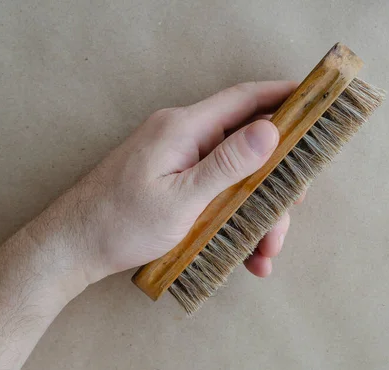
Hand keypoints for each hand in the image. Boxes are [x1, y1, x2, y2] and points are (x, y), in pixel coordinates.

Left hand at [32, 81, 302, 286]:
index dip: (283, 97)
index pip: (244, 99)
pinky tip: (242, 251)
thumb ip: (227, 164)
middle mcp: (184, 137)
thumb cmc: (119, 222)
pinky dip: (234, 218)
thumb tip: (270, 129)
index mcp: (184, 128)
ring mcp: (179, 160)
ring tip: (262, 252)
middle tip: (287, 214)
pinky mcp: (175, 181)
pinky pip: (216, 192)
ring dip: (255, 211)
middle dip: (274, 182)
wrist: (73, 247)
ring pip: (236, 176)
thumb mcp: (181, 199)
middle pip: (247, 146)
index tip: (316, 102)